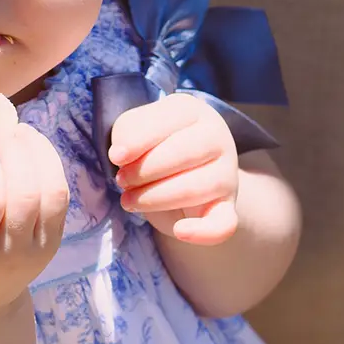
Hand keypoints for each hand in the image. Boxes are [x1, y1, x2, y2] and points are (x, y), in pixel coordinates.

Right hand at [0, 98, 69, 321]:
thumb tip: (0, 125)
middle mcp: (6, 255)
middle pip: (24, 192)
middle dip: (15, 149)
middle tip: (2, 131)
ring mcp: (36, 251)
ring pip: (51, 192)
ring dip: (39, 151)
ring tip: (20, 134)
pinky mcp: (54, 243)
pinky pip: (61, 196)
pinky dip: (50, 164)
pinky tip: (33, 150)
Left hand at [110, 93, 238, 245]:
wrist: (184, 174)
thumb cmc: (155, 147)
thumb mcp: (139, 130)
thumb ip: (128, 131)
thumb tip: (121, 154)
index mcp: (193, 110)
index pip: (169, 121)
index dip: (138, 140)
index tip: (116, 157)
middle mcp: (217, 136)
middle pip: (183, 153)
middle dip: (144, 171)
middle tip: (122, 181)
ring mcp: (226, 172)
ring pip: (194, 188)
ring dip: (153, 198)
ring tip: (129, 200)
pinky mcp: (228, 206)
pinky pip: (224, 224)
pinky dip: (203, 232)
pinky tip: (179, 231)